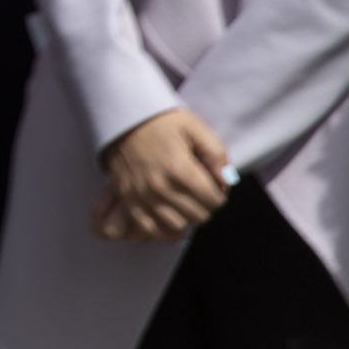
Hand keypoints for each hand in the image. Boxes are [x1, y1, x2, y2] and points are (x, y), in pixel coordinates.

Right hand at [95, 108, 231, 243]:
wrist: (121, 118)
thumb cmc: (159, 122)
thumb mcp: (194, 127)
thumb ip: (216, 154)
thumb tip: (227, 180)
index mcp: (180, 169)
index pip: (214, 201)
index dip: (220, 193)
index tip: (214, 183)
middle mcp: (161, 187)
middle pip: (199, 215)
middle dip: (206, 205)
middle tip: (201, 191)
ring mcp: (142, 196)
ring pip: (178, 225)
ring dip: (187, 216)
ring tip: (186, 202)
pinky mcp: (128, 200)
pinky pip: (150, 229)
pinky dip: (164, 231)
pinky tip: (173, 222)